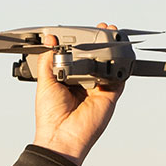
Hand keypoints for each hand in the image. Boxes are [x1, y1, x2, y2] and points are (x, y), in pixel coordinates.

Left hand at [33, 28, 124, 165]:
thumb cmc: (50, 116)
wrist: (61, 136)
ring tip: (111, 35)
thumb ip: (47, 60)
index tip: (83, 31)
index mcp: (69, 80)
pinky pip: (119, 78)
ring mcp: (98, 89)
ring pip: (108, 64)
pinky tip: (118, 53)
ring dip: (112, 50)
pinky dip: (121, 66)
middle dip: (100, 42)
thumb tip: (50, 40)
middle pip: (95, 58)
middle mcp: (84, 83)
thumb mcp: (44, 82)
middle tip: (101, 28)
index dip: (82, 43)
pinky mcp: (109, 95)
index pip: (78, 57)